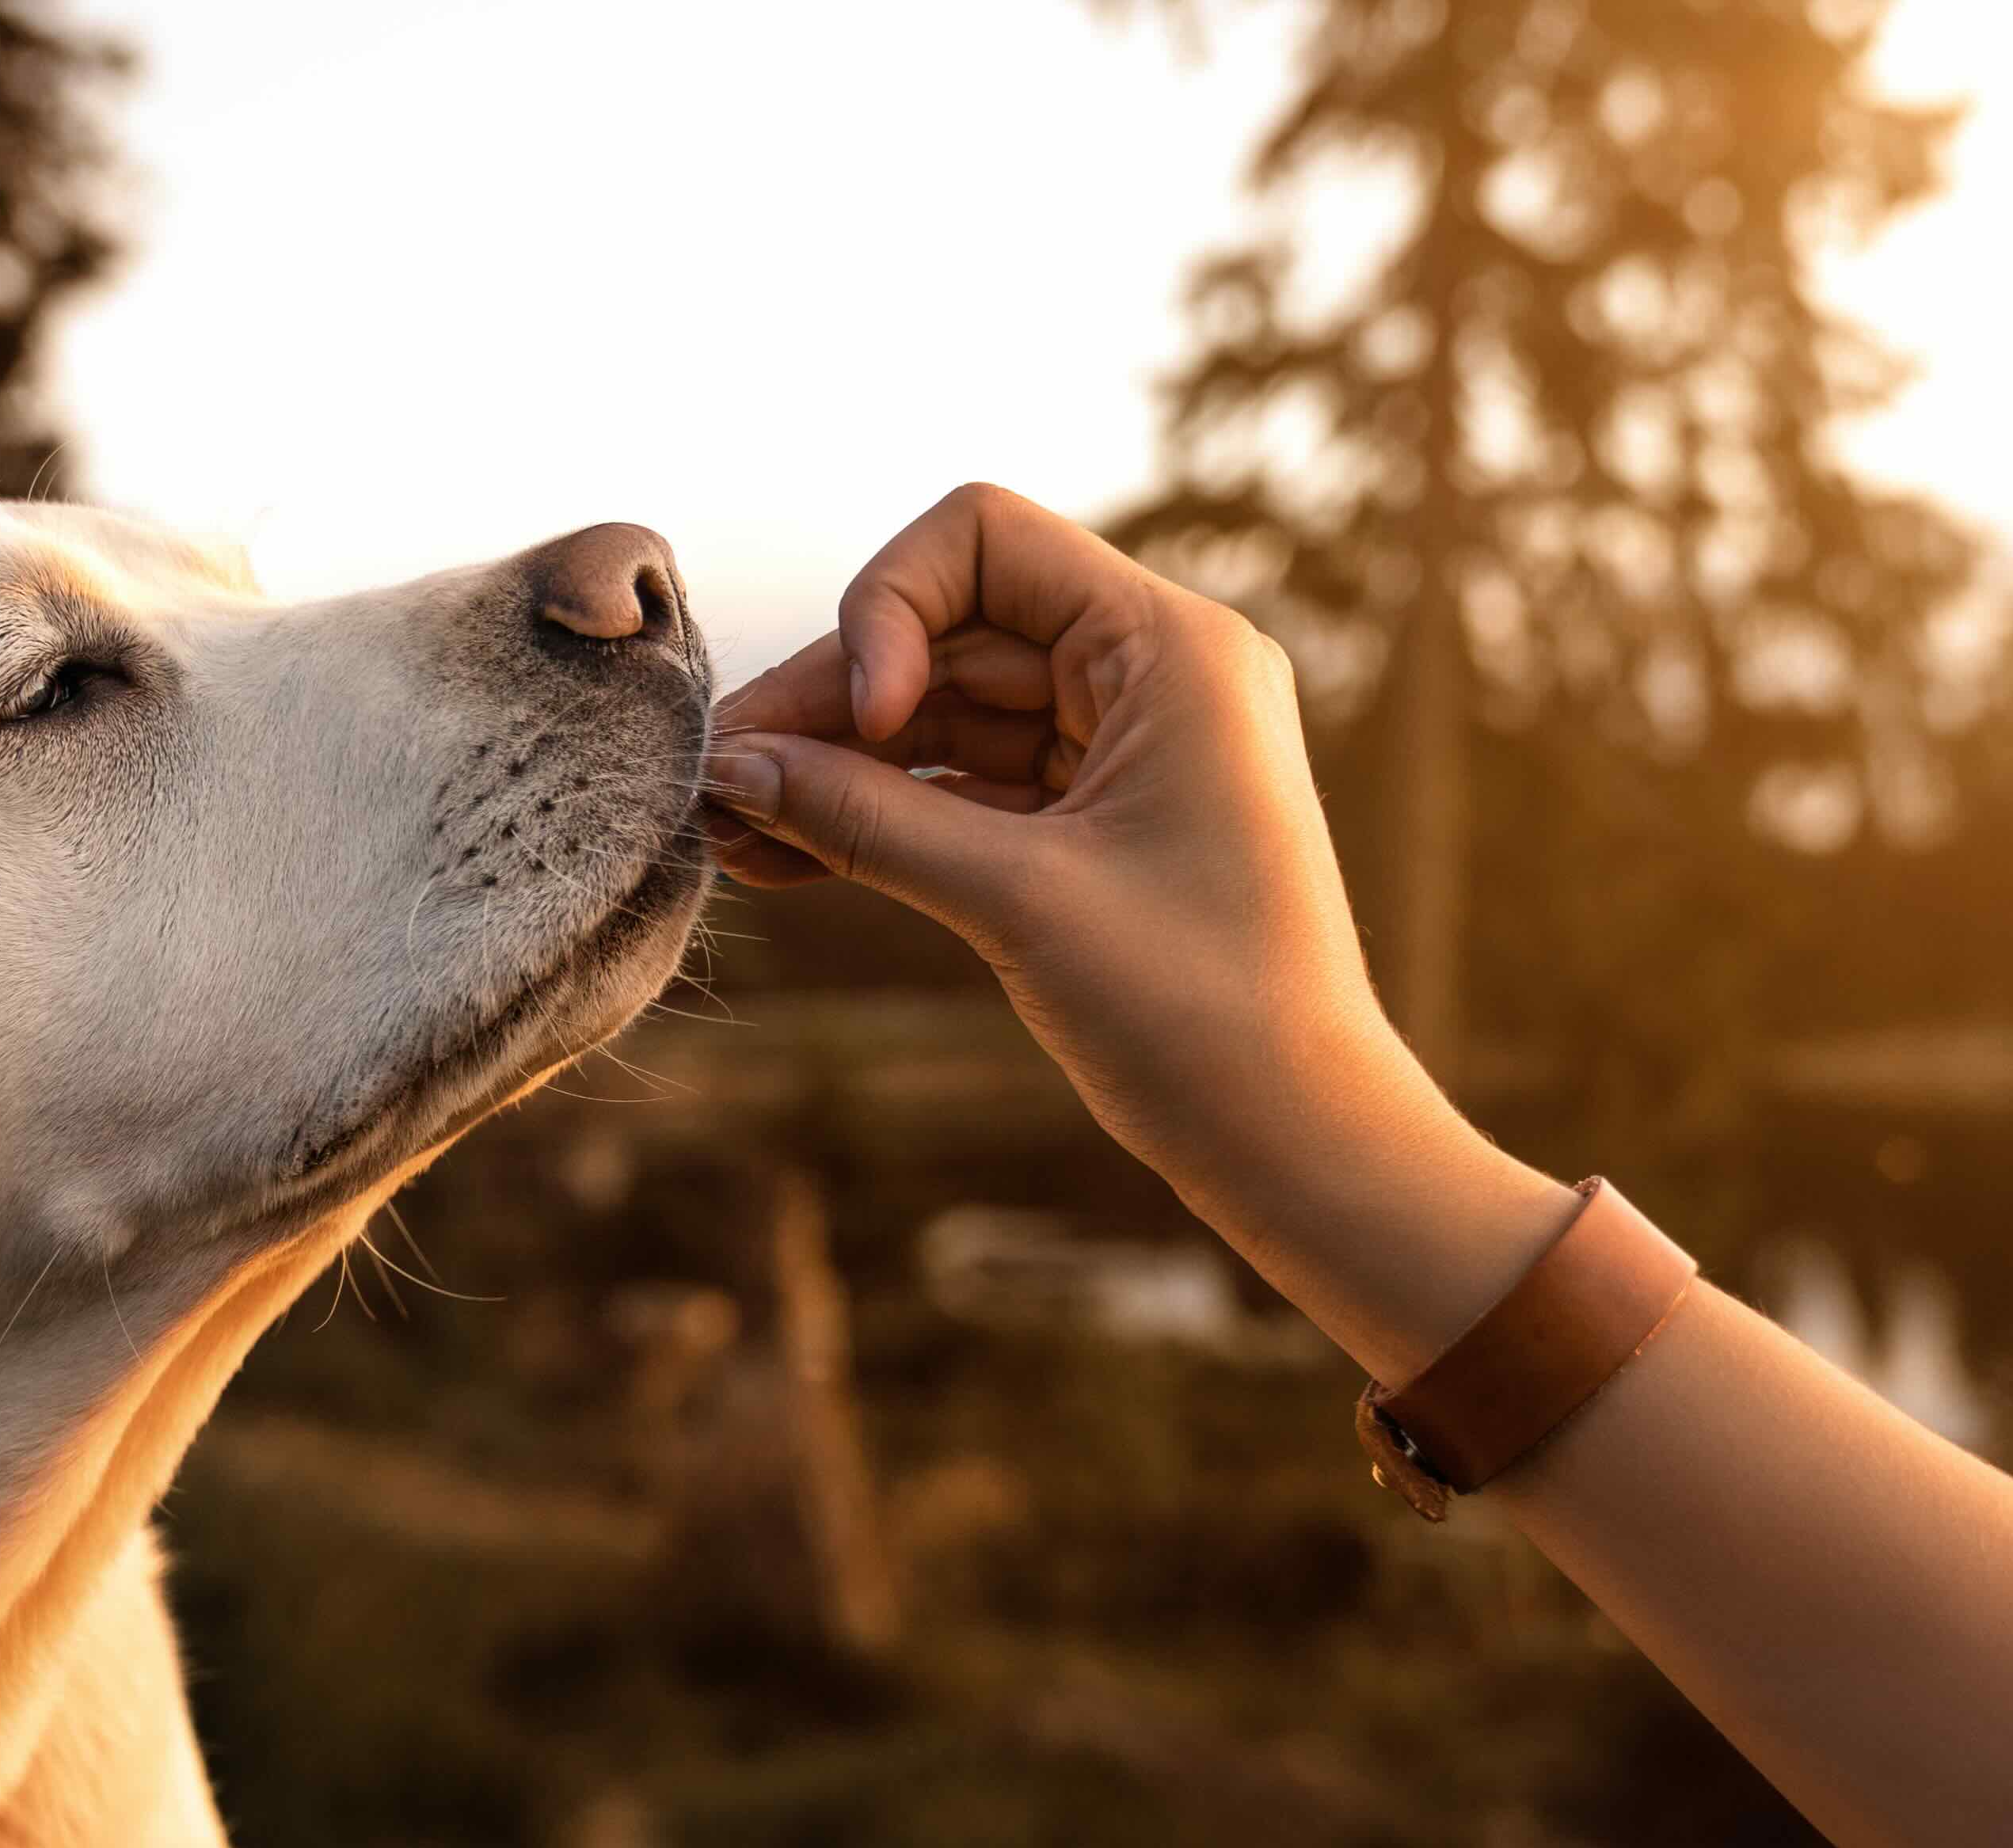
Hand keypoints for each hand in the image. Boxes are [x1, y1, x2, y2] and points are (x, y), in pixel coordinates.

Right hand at [704, 483, 1448, 1207]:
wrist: (1297, 1142)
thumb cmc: (1198, 1014)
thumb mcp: (1016, 900)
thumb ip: (866, 819)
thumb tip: (731, 768)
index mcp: (1172, 648)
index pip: (985, 539)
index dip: (890, 607)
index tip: (861, 721)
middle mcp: (1154, 673)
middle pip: (950, 632)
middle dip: (832, 703)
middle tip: (715, 780)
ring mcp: (1125, 747)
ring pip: (947, 715)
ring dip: (839, 766)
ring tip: (727, 830)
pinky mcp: (1098, 823)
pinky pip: (968, 787)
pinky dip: (884, 815)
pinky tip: (782, 855)